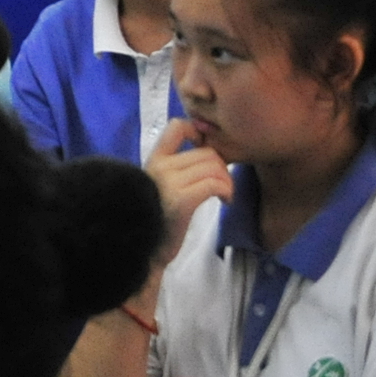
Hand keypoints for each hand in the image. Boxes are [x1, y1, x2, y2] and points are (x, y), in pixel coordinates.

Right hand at [146, 119, 231, 258]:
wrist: (148, 250)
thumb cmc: (160, 219)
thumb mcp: (164, 186)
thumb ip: (179, 167)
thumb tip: (208, 149)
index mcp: (155, 160)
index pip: (177, 126)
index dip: (199, 132)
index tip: (206, 151)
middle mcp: (160, 166)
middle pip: (207, 152)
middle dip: (223, 168)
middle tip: (223, 186)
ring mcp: (169, 182)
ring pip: (214, 167)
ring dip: (227, 181)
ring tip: (225, 195)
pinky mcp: (181, 200)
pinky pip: (214, 184)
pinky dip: (227, 191)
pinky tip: (225, 201)